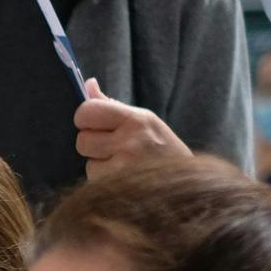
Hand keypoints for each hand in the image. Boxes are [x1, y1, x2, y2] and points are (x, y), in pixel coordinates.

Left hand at [76, 79, 190, 180]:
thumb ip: (111, 106)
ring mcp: (125, 166)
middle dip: (91, 145)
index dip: (85, 118)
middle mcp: (131, 141)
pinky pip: (95, 182)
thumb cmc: (162, 150)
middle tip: (110, 147)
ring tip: (122, 165)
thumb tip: (88, 83)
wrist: (188, 185)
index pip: (87, 111)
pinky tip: (123, 179)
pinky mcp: (119, 187)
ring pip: (88, 164)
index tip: (93, 124)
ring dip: (99, 166)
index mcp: (137, 119)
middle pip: (82, 141)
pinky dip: (104, 182)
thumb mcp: (143, 121)